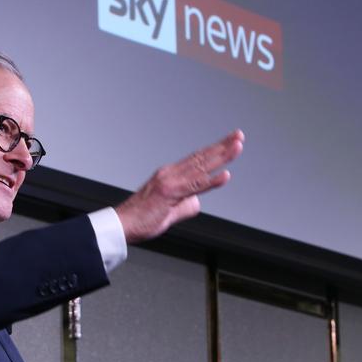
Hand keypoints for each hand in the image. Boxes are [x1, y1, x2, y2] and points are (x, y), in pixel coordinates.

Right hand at [115, 130, 243, 242]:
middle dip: (223, 146)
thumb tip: (197, 203)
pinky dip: (211, 181)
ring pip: (201, 167)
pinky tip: (225, 176)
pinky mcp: (170, 194)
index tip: (230, 142)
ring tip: (237, 147)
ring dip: (221, 157)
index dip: (215, 150)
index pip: (197, 159)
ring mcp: (171, 182)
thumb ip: (185, 205)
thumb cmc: (141, 219)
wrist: (122, 225)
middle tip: (239, 136)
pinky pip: (195, 187)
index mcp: (170, 175)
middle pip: (202, 157)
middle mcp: (171, 174)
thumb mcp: (169, 211)